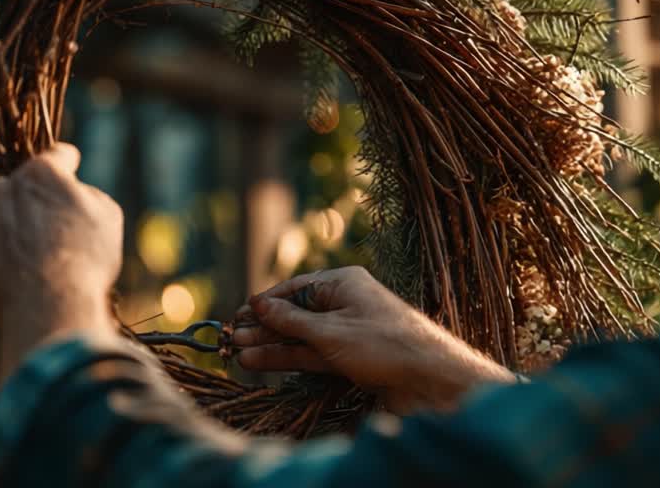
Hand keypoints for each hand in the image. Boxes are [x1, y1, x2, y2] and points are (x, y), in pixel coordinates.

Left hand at [0, 143, 122, 383]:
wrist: (50, 306)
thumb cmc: (85, 256)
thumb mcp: (108, 215)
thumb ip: (88, 195)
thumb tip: (76, 197)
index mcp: (40, 174)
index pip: (56, 155)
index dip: (69, 161)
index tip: (72, 163)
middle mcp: (6, 192)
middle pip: (21, 185)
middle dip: (35, 196)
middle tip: (57, 220)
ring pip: (0, 217)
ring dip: (16, 227)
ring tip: (40, 253)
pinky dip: (0, 258)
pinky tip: (21, 273)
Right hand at [230, 266, 514, 413]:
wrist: (429, 377)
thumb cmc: (382, 343)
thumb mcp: (330, 331)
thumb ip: (290, 321)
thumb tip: (258, 304)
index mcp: (343, 282)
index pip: (295, 289)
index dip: (265, 303)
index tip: (239, 315)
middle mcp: (344, 303)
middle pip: (295, 314)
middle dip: (262, 328)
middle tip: (230, 340)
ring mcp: (347, 332)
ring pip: (300, 337)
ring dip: (270, 346)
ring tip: (237, 356)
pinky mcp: (350, 358)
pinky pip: (312, 354)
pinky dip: (288, 359)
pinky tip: (260, 363)